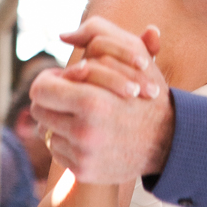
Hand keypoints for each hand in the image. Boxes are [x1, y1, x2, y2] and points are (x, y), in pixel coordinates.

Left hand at [30, 17, 174, 183]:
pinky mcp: (83, 172)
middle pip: (38, 110)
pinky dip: (69, 141)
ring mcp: (83, 155)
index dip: (49, 79)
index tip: (62, 78)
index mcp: (93, 101)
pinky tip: (87, 133)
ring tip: (79, 113)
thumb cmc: (147, 93)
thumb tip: (64, 34)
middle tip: (66, 94)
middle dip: (51, 99)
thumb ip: (99, 36)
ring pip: (46, 132)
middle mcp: (84, 132)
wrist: (168, 142)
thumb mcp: (133, 57)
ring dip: (59, 120)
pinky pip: (58, 151)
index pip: (40, 89)